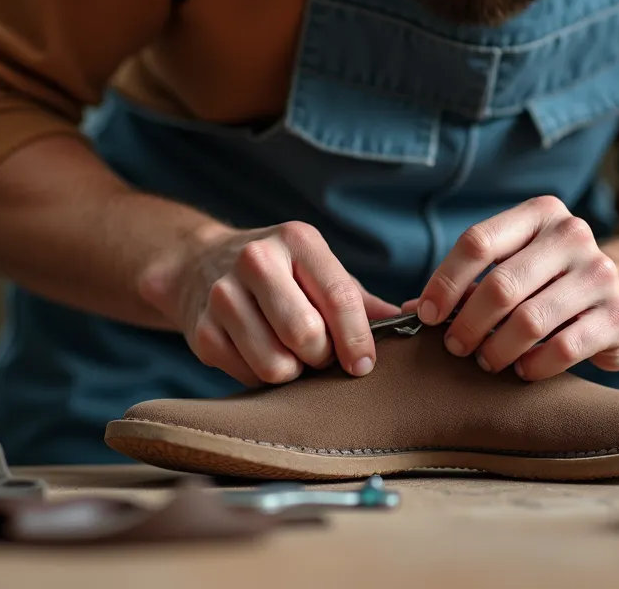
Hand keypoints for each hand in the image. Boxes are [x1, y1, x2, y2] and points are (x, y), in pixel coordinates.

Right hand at [139, 221, 399, 386]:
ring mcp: (222, 295)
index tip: (363, 365)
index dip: (357, 339)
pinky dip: (261, 377)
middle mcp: (256, 260)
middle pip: (306, 336)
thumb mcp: (320, 273)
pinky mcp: (201, 330)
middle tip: (319, 353)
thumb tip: (419, 320)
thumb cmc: (281, 276)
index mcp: (297, 240)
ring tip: (291, 355)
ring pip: (276, 365)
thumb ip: (363, 302)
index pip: (339, 298)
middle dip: (321, 357)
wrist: (199, 266)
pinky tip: (260, 354)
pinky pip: (247, 377)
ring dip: (293, 372)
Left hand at [406, 196, 618, 380]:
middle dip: (467, 323)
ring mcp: (601, 273)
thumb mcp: (510, 269)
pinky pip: (563, 348)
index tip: (426, 315)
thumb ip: (465, 286)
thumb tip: (406, 310)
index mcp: (540, 214)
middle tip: (454, 346)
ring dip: (496, 348)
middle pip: (501, 285)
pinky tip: (521, 369)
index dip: (445, 282)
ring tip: (485, 360)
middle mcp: (573, 235)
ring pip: (530, 321)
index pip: (478, 242)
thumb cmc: (548, 284)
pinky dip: (533, 365)